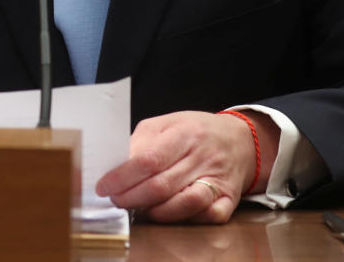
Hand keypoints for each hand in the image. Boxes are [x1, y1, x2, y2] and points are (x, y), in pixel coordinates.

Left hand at [95, 110, 278, 223]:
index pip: (148, 160)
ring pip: (185, 203)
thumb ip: (141, 142)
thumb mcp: (167, 124)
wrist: (239, 139)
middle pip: (162, 185)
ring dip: (156, 212)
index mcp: (184, 133)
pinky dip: (186, 219)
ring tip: (139, 208)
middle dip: (132, 197)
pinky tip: (169, 214)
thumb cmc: (195, 131)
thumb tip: (115, 164)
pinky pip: (209, 215)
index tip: (104, 186)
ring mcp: (217, 178)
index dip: (122, 177)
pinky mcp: (229, 198)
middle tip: (116, 200)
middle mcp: (203, 156)